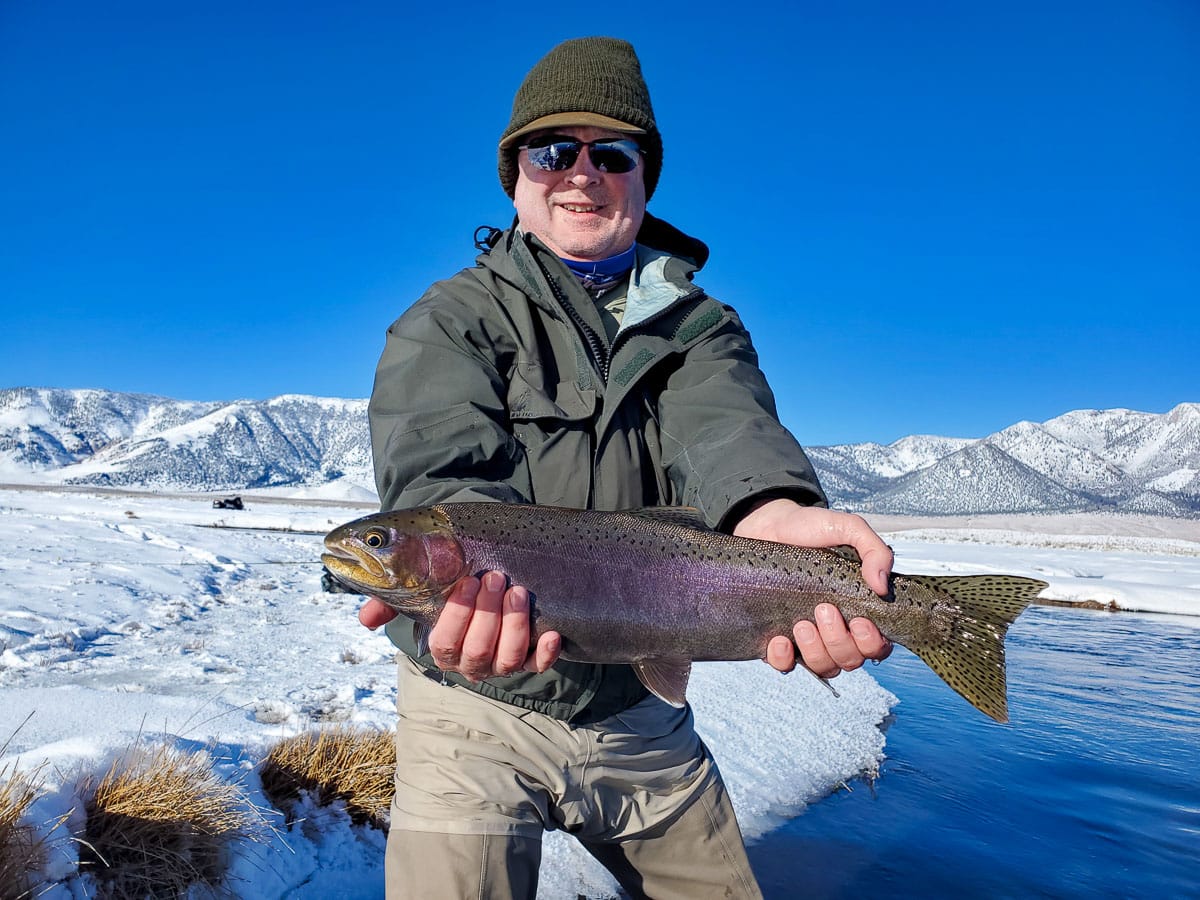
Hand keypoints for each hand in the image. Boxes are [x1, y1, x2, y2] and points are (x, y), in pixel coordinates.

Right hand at [364, 571, 560, 680]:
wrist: (484, 577)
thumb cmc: (450, 584)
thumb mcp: (420, 590)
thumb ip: (391, 601)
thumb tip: (366, 618)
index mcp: (443, 647)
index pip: (445, 643)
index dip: (458, 615)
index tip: (468, 581)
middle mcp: (471, 662)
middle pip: (478, 651)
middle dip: (488, 614)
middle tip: (495, 578)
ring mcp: (501, 662)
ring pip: (508, 659)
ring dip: (515, 626)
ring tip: (518, 592)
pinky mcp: (531, 659)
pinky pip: (539, 665)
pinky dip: (547, 652)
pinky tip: (552, 633)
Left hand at [734, 499, 893, 676]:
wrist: (767, 525)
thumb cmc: (810, 529)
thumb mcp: (847, 528)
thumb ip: (874, 549)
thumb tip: (881, 586)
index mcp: (858, 609)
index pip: (877, 646)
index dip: (872, 643)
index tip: (860, 620)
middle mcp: (836, 629)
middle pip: (850, 660)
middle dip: (840, 641)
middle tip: (824, 609)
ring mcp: (807, 637)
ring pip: (823, 666)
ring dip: (816, 650)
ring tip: (802, 623)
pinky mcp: (776, 637)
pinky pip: (784, 666)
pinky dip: (783, 659)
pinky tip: (780, 640)